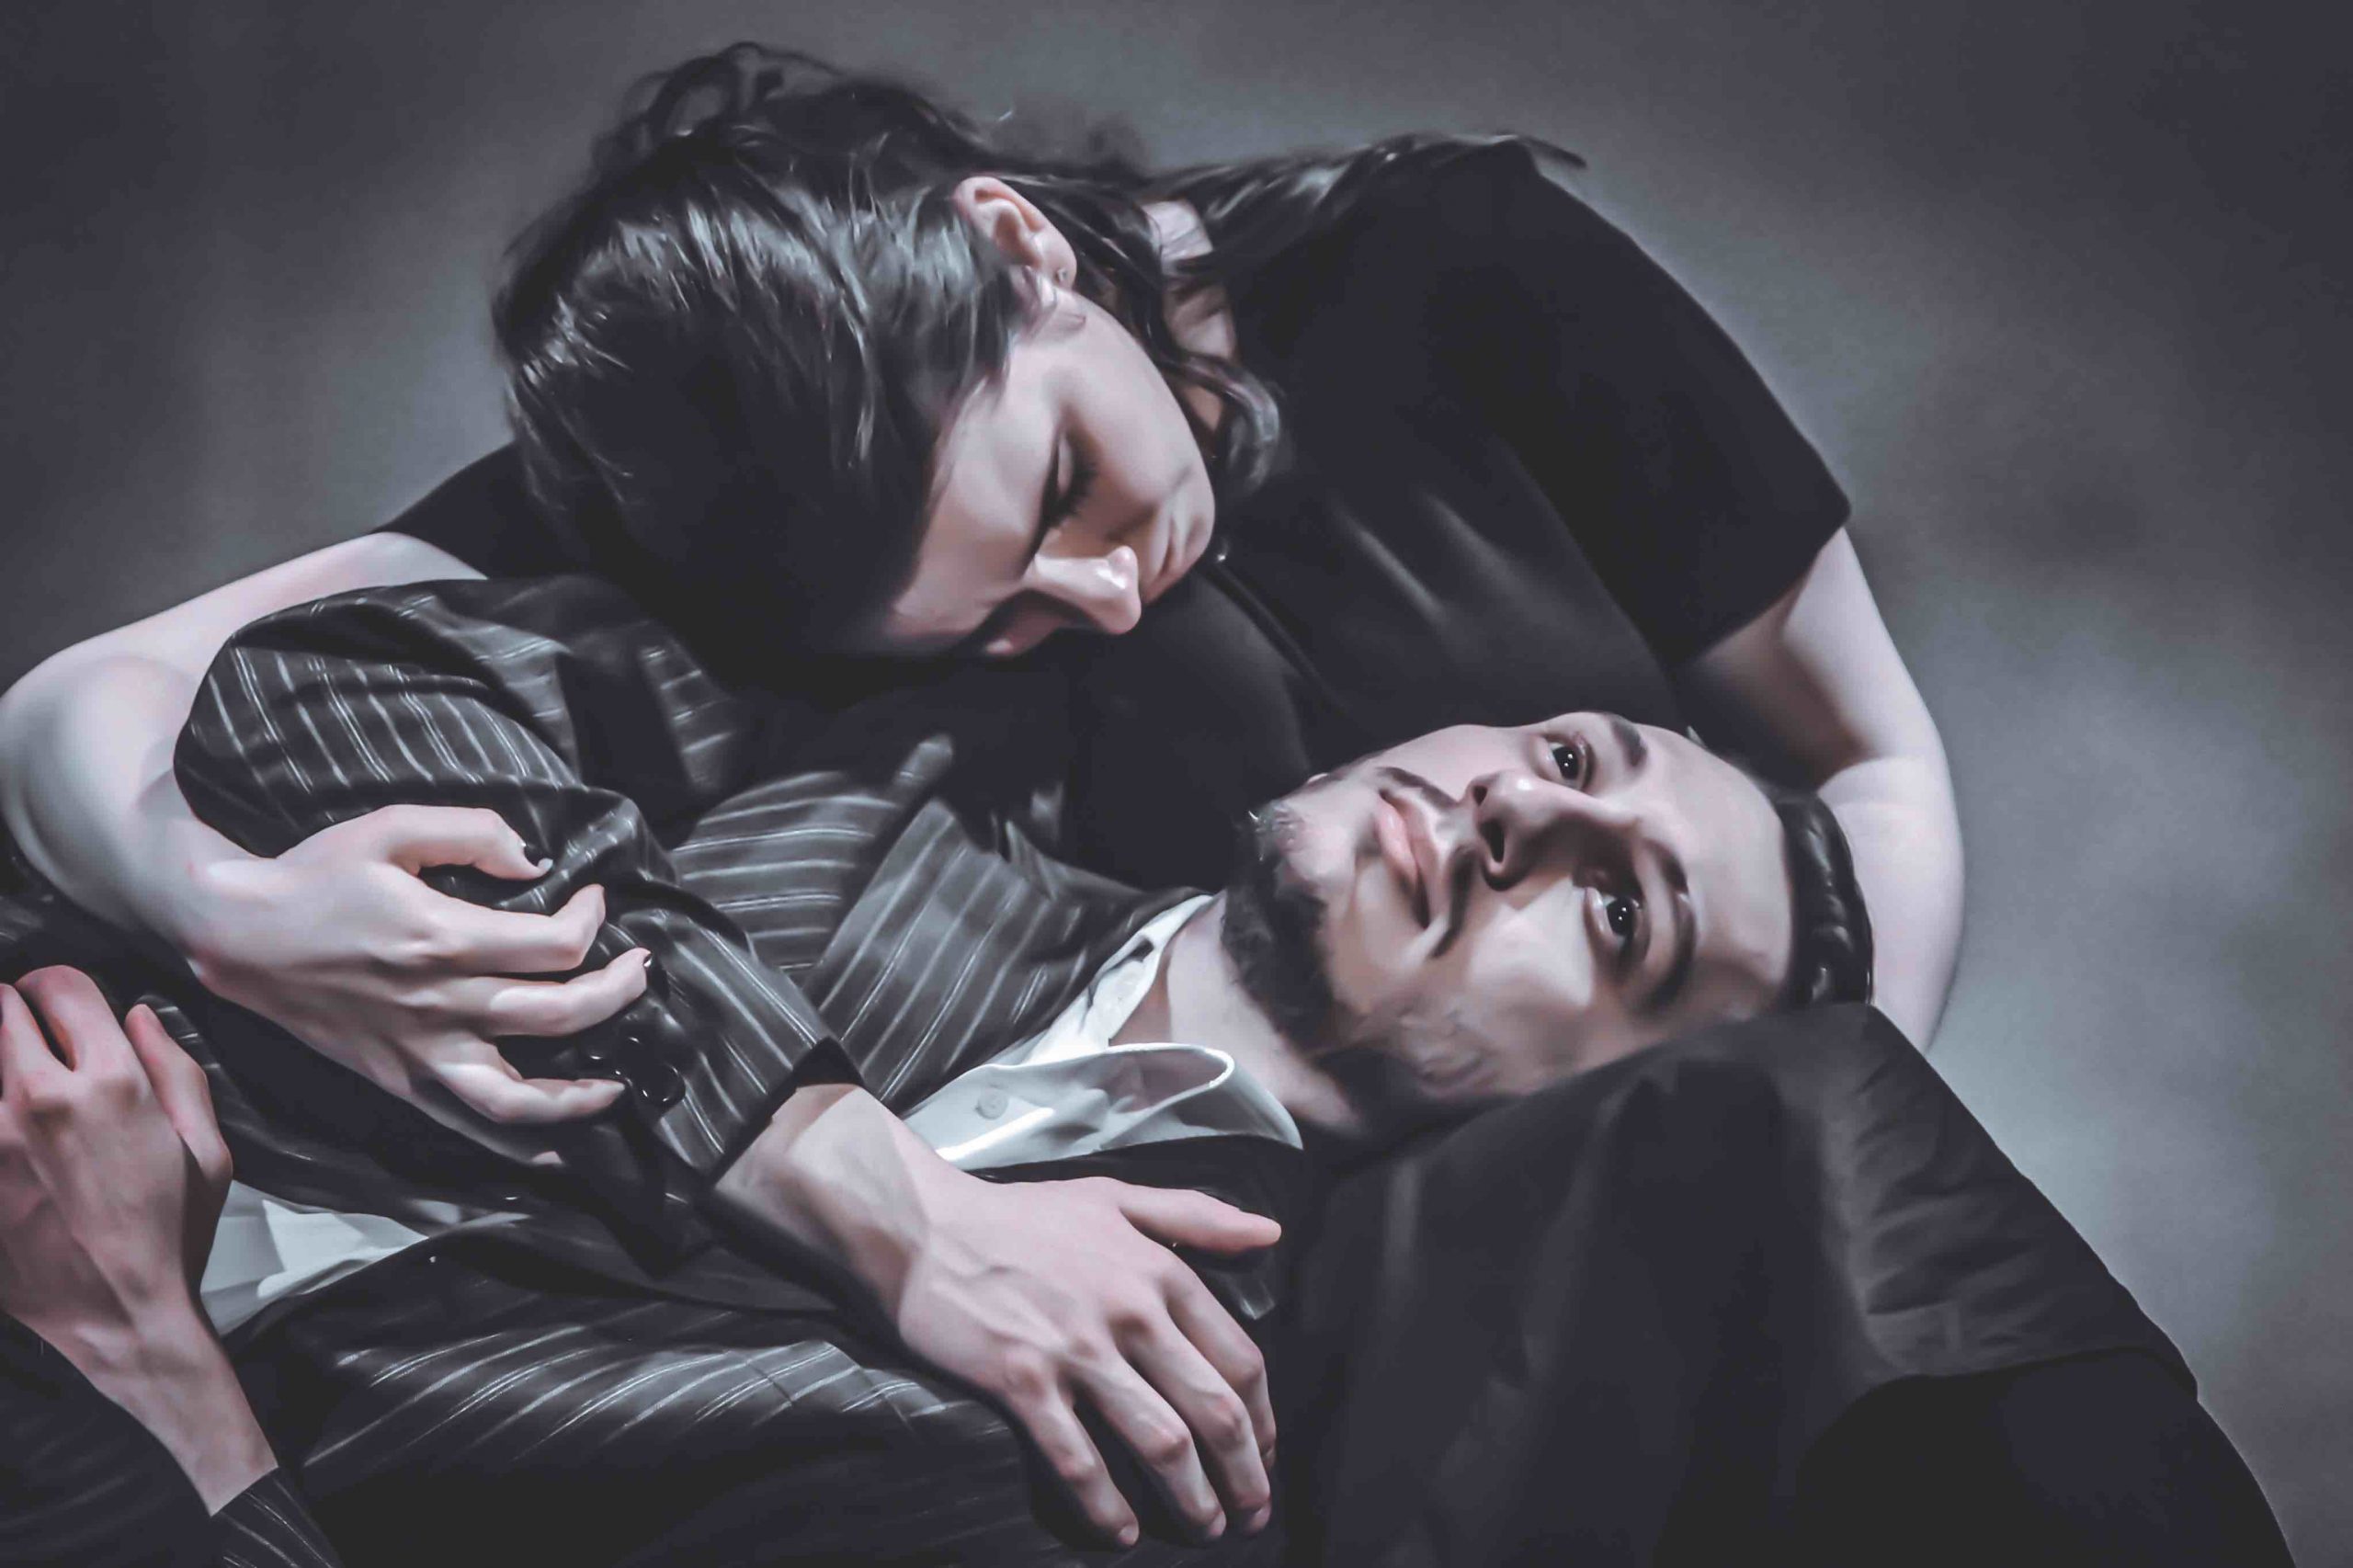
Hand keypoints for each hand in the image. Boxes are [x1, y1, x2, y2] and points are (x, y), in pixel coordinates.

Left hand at [0, 967, 274, 1509]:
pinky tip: (15, 1139)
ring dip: (1, 1067)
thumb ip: (178, 1070)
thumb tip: (138, 1017)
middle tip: (32, 1040)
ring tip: (22, 1095)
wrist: (119, 1320)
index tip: (63, 1006)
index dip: (61, 987)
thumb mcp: (210, 1150)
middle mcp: (43, 1099)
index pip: (61, 986)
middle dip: (17, 1015)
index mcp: (114, 1083)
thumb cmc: (173, 1236)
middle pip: (0, 1010)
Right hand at [175, 805, 642, 1123]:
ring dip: (583, 1094)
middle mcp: (439, 1003)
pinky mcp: (399, 1080)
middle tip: (641, 969)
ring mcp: (419, 1051)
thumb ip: (473, 832)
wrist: (237, 934)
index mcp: (442, 937)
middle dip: (620, 992)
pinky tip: (556, 1143)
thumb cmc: (316, 874)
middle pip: (560, 1013)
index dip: (593, 920)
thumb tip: (537, 863)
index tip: (597, 900)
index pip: (555, 945)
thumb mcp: (391, 826)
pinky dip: (520, 1142)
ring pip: (520, 1096)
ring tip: (621, 1082)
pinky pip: (468, 1125)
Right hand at [895, 1174, 1281, 1546]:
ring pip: (1161, 1443)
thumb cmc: (1023, 1216)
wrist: (925, 1227)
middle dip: (1245, 1475)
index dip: (1265, 1420)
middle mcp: (1130, 1313)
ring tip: (1205, 1528)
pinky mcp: (1023, 1382)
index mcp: (1160, 1272)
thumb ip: (1198, 1216)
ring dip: (1193, 1499)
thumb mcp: (1118, 1198)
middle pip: (1215, 1411)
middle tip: (1253, 1513)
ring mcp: (1076, 1350)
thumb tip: (1271, 1232)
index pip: (1240, 1359)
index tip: (1265, 1455)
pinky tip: (1123, 1532)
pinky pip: (1079, 1460)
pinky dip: (1108, 1507)